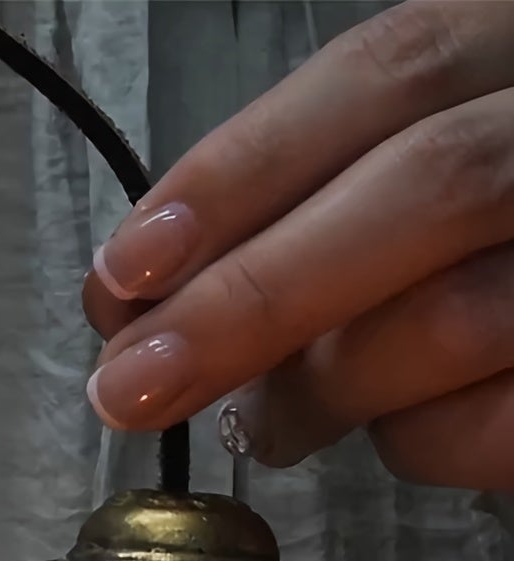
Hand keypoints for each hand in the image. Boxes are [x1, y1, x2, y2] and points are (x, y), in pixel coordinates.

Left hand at [82, 0, 513, 491]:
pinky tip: (387, 432)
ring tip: (263, 425)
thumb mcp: (395, 187)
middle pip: (428, 188)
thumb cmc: (470, 249)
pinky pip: (494, 424)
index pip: (389, 74)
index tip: (127, 269)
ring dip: (319, 391)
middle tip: (131, 389)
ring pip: (457, 315)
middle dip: (251, 298)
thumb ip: (296, 210)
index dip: (243, 170)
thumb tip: (133, 301)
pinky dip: (413, 444)